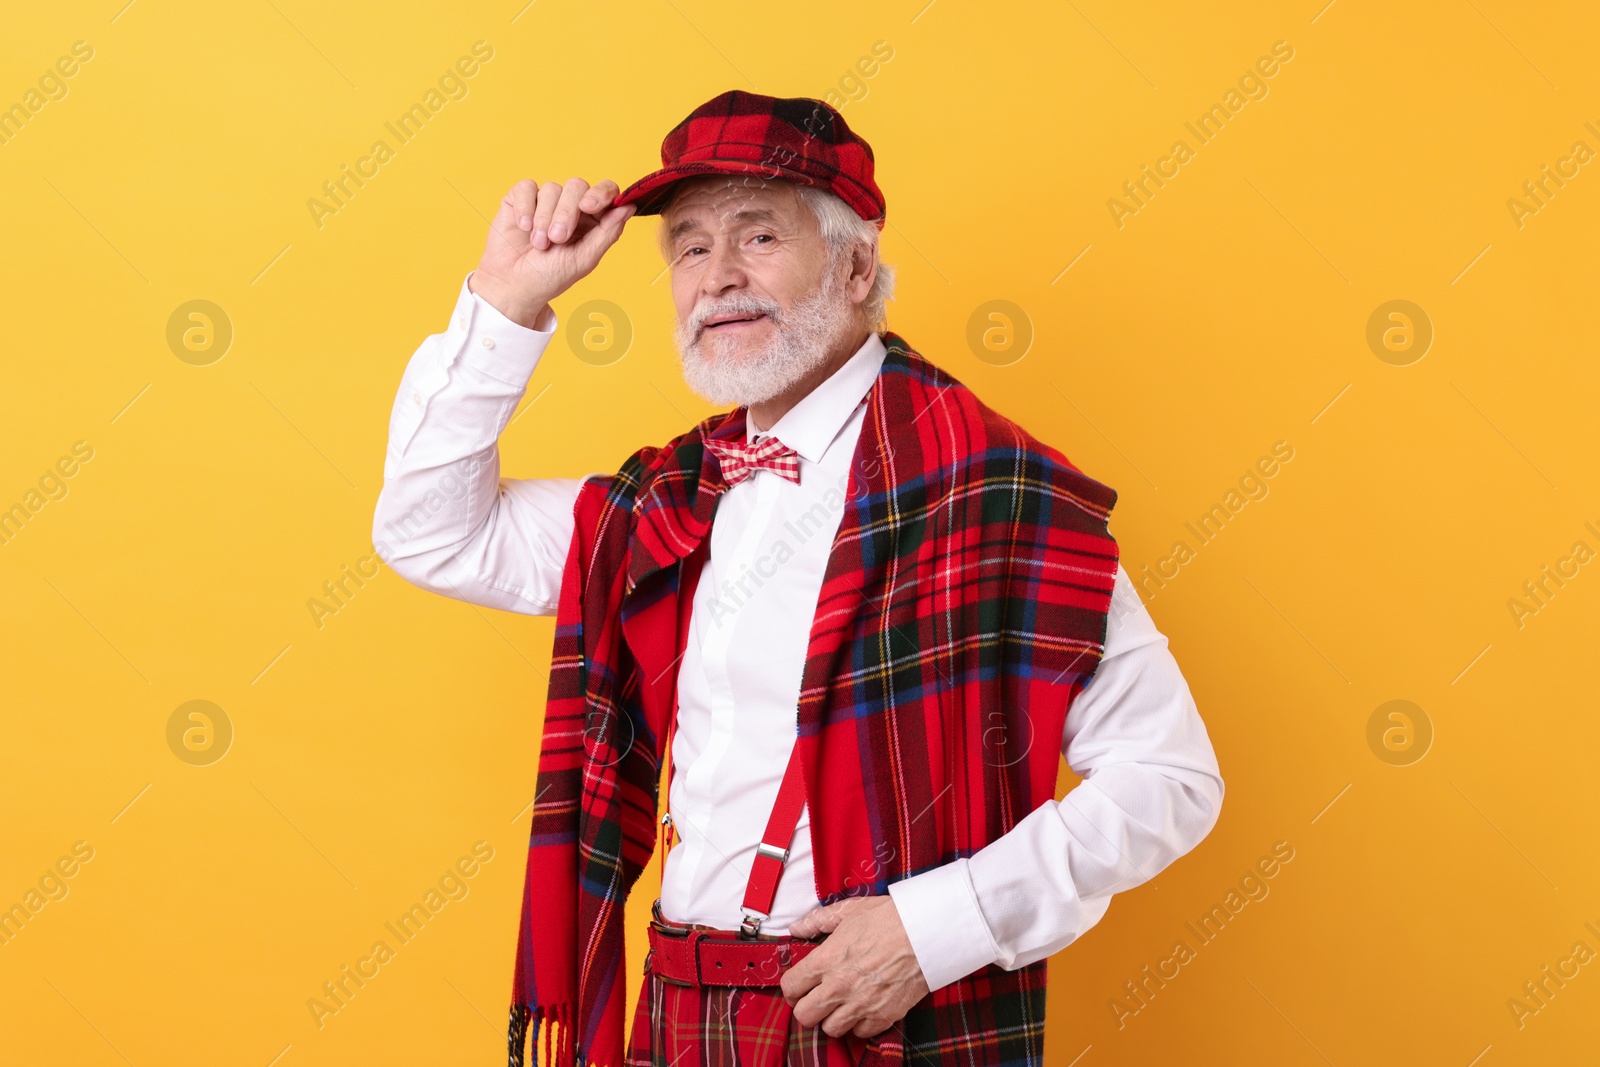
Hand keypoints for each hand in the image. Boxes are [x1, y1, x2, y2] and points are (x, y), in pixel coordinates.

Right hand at [470, 177, 635, 328]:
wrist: (512, 285)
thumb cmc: (550, 277)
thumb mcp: (584, 259)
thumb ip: (607, 233)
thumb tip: (628, 207)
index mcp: (592, 220)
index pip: (606, 191)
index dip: (601, 193)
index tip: (588, 206)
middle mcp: (571, 206)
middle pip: (578, 186)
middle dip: (567, 212)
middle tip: (557, 238)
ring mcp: (546, 201)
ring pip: (552, 188)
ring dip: (544, 218)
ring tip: (539, 243)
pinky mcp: (521, 198)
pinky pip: (527, 187)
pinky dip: (526, 207)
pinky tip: (524, 227)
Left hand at [780, 896, 929, 1038]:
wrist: (926, 933)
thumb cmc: (889, 918)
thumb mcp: (850, 911)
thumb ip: (818, 920)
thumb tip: (796, 928)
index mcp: (826, 960)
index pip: (790, 987)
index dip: (793, 987)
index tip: (801, 985)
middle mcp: (838, 987)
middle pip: (804, 1016)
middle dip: (807, 1007)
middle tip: (817, 998)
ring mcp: (860, 1005)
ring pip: (829, 1029)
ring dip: (833, 1018)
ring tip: (842, 1003)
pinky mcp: (882, 1016)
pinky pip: (859, 1033)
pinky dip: (859, 1023)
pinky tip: (864, 1006)